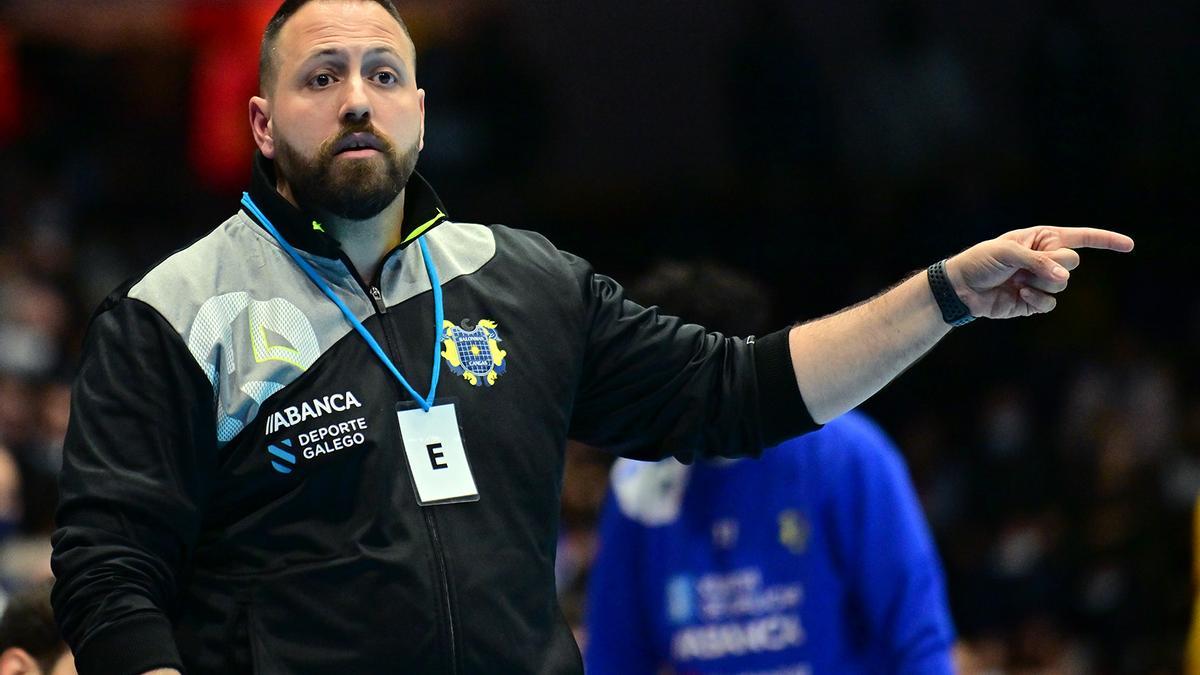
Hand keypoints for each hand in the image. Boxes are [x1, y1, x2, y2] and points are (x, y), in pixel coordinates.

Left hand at [945, 226, 1133, 318]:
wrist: (960, 288)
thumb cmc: (980, 261)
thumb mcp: (1007, 253)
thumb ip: (1038, 262)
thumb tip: (1064, 279)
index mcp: (1042, 239)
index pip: (1081, 238)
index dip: (1106, 240)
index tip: (1129, 245)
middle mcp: (1046, 259)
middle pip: (1072, 263)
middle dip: (1052, 266)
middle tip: (1026, 267)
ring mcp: (1041, 281)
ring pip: (1062, 285)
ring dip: (1041, 284)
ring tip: (1017, 281)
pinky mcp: (1033, 302)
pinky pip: (1050, 303)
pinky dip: (1037, 300)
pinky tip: (1020, 296)